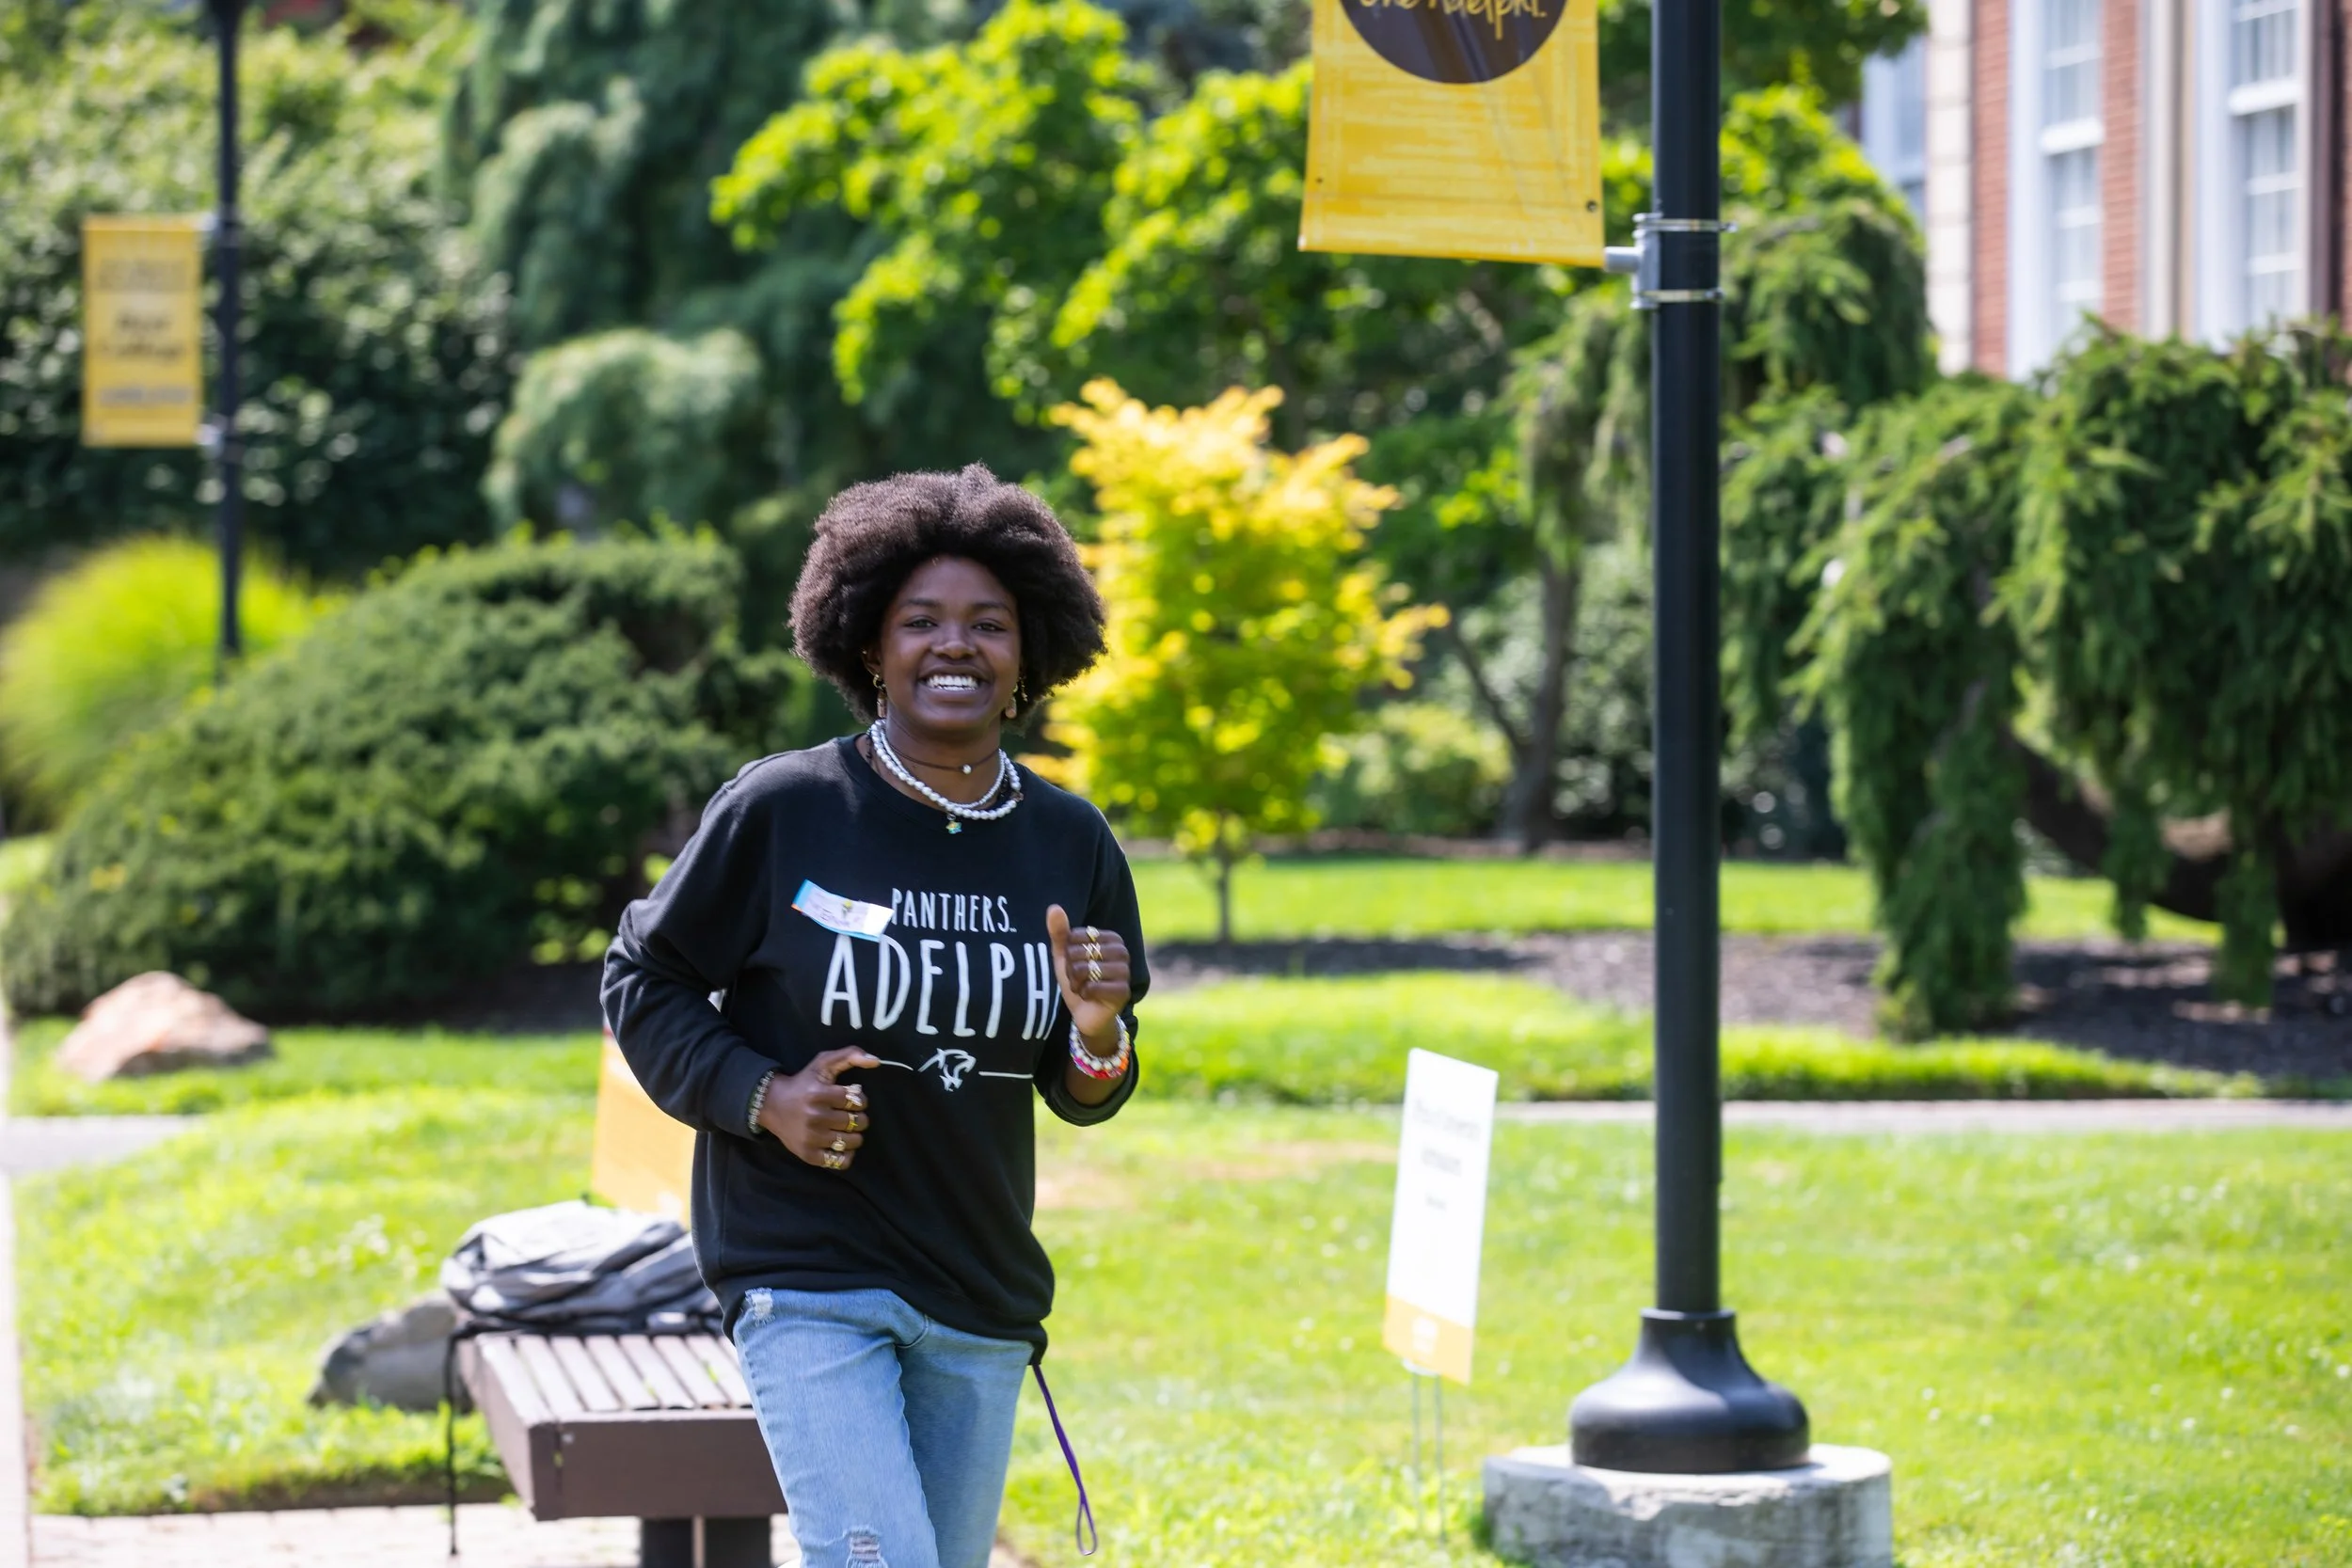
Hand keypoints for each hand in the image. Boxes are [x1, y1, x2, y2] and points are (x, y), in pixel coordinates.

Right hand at [758, 1046, 879, 1171]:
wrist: (771, 1105)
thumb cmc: (803, 1083)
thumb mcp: (823, 1063)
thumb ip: (850, 1055)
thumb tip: (876, 1060)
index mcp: (819, 1094)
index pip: (857, 1100)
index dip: (859, 1099)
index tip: (850, 1098)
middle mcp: (815, 1117)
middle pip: (858, 1122)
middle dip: (858, 1117)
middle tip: (847, 1113)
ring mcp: (811, 1138)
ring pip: (853, 1141)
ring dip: (854, 1135)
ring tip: (844, 1128)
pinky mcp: (808, 1155)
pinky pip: (841, 1161)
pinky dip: (846, 1154)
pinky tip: (840, 1144)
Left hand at [1046, 904, 1131, 1054]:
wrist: (1087, 1013)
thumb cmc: (1077, 979)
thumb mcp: (1064, 955)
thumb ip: (1059, 932)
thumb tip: (1053, 907)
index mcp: (1111, 937)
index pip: (1074, 936)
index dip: (1067, 953)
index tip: (1075, 962)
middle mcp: (1122, 951)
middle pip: (1079, 952)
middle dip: (1071, 969)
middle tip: (1079, 978)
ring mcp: (1125, 971)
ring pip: (1085, 969)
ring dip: (1076, 982)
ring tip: (1083, 987)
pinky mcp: (1124, 991)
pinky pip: (1092, 987)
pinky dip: (1084, 994)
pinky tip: (1090, 997)